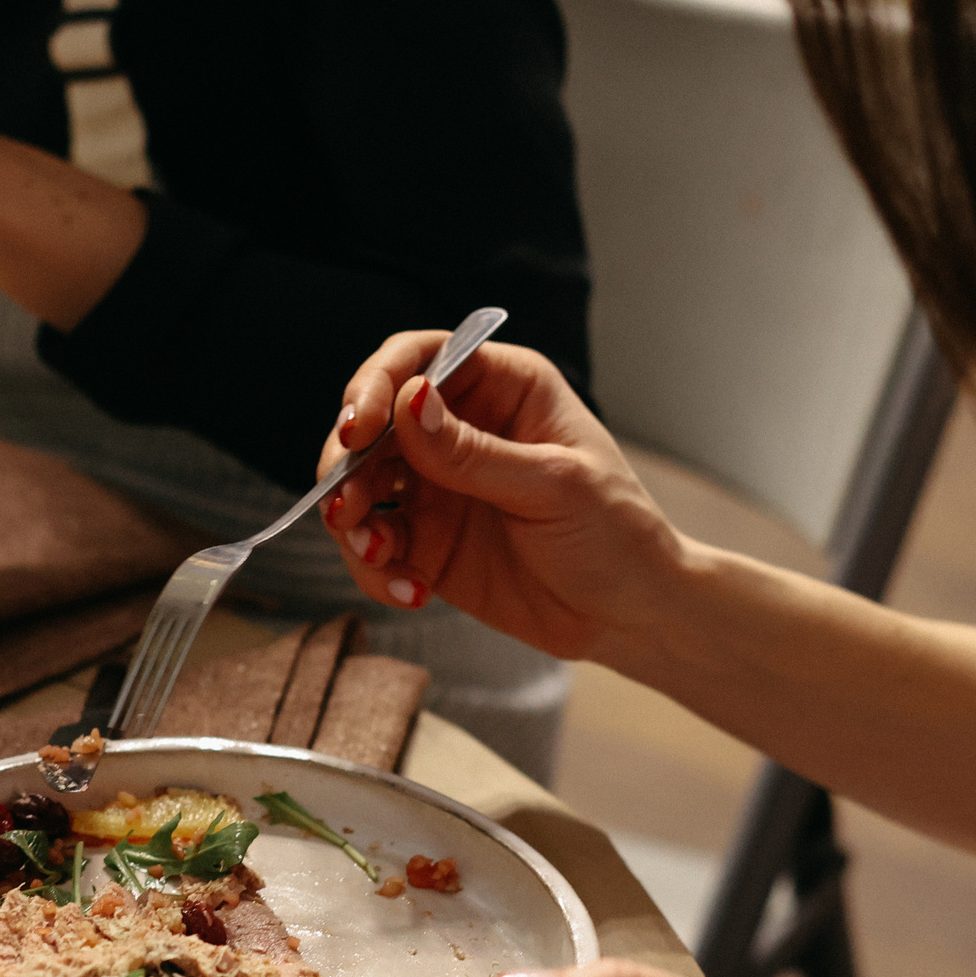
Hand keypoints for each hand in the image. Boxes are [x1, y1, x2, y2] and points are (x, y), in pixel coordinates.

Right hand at [315, 335, 689, 661]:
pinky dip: (375, 568)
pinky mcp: (427, 544)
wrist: (631, 616)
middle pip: (373, 423)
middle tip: (344, 506)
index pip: (420, 359)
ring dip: (351, 520)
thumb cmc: (617, 535)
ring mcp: (439, 488)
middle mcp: (461, 429)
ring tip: (378, 556)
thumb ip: (474, 453)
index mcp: (503, 388)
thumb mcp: (553, 486)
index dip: (377, 385)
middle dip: (347, 463)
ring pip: (360, 485)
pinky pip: (375, 546)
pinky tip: (409, 591)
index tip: (358, 430)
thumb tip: (408, 402)